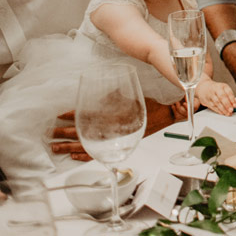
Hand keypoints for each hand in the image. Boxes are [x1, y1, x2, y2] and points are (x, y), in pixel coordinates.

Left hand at [51, 100, 178, 157]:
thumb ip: (115, 96)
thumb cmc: (151, 105)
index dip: (72, 116)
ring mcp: (114, 141)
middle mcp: (111, 131)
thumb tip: (99, 98)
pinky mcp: (118, 147)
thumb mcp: (133, 95)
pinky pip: (98, 155)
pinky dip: (84, 156)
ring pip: (86, 147)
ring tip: (55, 148)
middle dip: (64, 133)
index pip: (87, 117)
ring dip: (69, 147)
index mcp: (114, 116)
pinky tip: (74, 156)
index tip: (60, 115)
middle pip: (82, 134)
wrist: (167, 116)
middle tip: (50, 133)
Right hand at [196, 78, 235, 115]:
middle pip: (222, 97)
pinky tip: (222, 113)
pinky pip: (213, 106)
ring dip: (223, 109)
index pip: (228, 92)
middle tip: (231, 110)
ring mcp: (210, 95)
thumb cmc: (216, 89)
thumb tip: (233, 105)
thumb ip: (229, 96)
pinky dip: (218, 110)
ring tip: (228, 113)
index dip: (232, 99)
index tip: (235, 106)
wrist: (203, 87)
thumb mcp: (224, 89)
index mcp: (222, 86)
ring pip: (217, 103)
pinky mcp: (206, 101)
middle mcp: (216, 89)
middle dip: (227, 105)